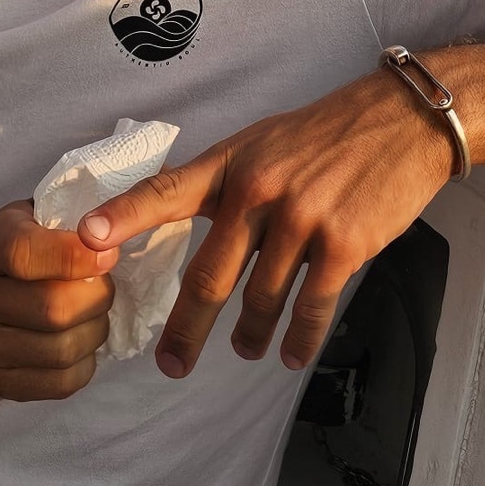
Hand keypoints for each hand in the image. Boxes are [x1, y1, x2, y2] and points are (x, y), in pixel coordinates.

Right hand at [0, 200, 118, 400]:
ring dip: (95, 330)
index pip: (23, 253)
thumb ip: (69, 220)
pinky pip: (61, 384)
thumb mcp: (37, 217)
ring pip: (61, 350)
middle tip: (106, 285)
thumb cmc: (23, 246)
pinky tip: (82, 340)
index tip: (109, 254)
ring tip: (96, 313)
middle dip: (96, 297)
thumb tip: (109, 236)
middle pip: (51, 309)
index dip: (74, 255)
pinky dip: (86, 363)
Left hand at [78, 74, 453, 378]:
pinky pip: (311, 306)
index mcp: (233, 162)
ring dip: (251, 334)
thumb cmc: (325, 133)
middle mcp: (259, 189)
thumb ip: (225, 181)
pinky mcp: (343, 243)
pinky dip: (299, 337)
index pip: (167, 190)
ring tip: (247, 349)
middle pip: (209, 274)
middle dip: (186, 328)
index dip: (125, 216)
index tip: (86, 239)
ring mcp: (301, 218)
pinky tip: (290, 352)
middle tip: (171, 364)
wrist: (398, 121)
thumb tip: (181, 219)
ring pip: (261, 298)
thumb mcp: (263, 141)